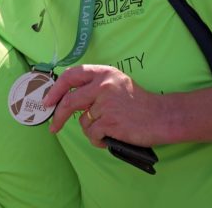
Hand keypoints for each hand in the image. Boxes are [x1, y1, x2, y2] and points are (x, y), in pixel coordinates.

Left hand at [43, 65, 165, 147]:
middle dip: (58, 116)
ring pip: (83, 121)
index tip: (47, 101)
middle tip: (53, 126)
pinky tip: (111, 137)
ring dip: (92, 130)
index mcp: (103, 73)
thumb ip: (94, 85)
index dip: (55, 89)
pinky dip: (99, 140)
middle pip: (69, 101)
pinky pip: (93, 134)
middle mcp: (103, 85)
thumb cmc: (139, 103)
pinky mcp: (110, 121)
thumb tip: (66, 94)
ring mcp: (106, 103)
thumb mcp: (116, 83)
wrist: (163, 116)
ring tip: (108, 129)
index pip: (70, 76)